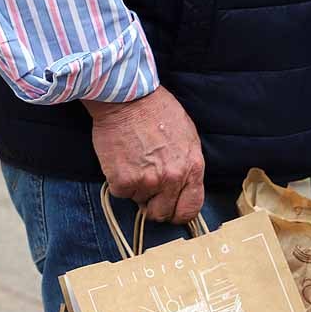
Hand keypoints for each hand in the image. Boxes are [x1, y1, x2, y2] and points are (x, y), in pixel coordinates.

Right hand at [85, 86, 204, 223]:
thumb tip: (183, 188)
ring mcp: (148, 182)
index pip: (190, 209)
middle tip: (146, 187)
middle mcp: (173, 179)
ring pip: (139, 202)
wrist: (127, 97)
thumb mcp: (187, 137)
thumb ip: (188, 166)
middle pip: (163, 214)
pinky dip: (118, 180)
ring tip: (134, 162)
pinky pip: (120, 193)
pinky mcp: (123, 181)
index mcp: (192, 169)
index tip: (170, 208)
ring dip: (135, 188)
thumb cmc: (157, 111)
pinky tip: (121, 160)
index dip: (178, 212)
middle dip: (154, 205)